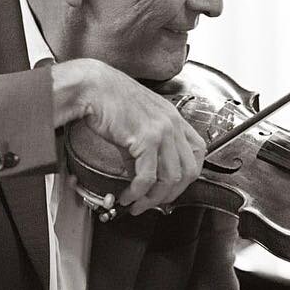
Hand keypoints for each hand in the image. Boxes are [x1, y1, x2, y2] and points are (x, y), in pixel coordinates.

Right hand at [52, 59, 205, 214]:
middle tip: (154, 203)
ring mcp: (162, 131)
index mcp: (174, 118)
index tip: (173, 187)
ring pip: (170, 179)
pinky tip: (128, 196)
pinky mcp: (145, 139)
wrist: (91, 86)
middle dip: (172, 194)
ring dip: (153, 198)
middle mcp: (173, 124)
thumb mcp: (137, 123)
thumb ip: (146, 149)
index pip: (198, 152)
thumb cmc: (109, 100)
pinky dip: (138, 192)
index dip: (188, 175)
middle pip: (189, 171)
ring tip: (137, 204)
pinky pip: (148, 177)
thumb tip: (143, 176)